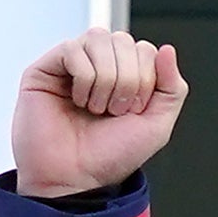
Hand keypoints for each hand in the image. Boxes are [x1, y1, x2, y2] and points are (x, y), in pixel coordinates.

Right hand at [13, 29, 186, 196]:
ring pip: (99, 39)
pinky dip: (84, 79)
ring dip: (107, 80)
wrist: (76, 177)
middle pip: (124, 41)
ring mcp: (71, 63)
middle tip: (115, 111)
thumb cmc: (111, 155)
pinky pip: (73, 49)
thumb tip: (167, 49)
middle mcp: (98, 65)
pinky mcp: (46, 67)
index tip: (134, 111)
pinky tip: (78, 100)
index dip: (147, 80)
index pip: (145, 50)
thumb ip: (171, 88)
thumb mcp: (157, 125)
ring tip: (96, 108)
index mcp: (125, 75)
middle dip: (129, 81)